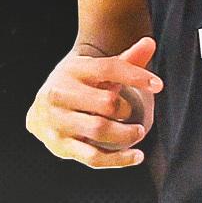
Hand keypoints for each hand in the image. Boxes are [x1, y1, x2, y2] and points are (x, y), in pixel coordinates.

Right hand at [26, 37, 159, 167]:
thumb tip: (150, 42)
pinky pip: (92, 156)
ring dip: (125, 134)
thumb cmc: (81, 86)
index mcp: (74, 70)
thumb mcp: (97, 70)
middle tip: (135, 112)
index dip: (137, 76)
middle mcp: (60, 94)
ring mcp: (58, 121)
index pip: (110, 68)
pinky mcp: (60, 145)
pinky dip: (117, 159)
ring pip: (99, 130)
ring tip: (139, 132)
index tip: (159, 85)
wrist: (42, 109)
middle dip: (127, 109)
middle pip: (106, 102)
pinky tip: (137, 157)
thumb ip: (126, 60)